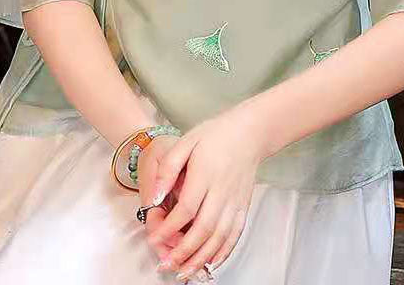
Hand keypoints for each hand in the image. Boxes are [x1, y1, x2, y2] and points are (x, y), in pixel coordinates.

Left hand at [143, 103, 263, 279]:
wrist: (250, 132)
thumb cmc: (217, 134)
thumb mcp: (187, 141)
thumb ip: (169, 168)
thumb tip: (157, 196)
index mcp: (206, 173)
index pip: (186, 208)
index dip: (169, 227)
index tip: (154, 237)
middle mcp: (223, 190)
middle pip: (204, 228)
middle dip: (183, 251)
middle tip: (166, 264)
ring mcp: (236, 200)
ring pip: (220, 236)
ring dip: (201, 257)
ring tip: (185, 271)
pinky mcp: (244, 205)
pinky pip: (235, 233)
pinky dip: (224, 251)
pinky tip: (211, 262)